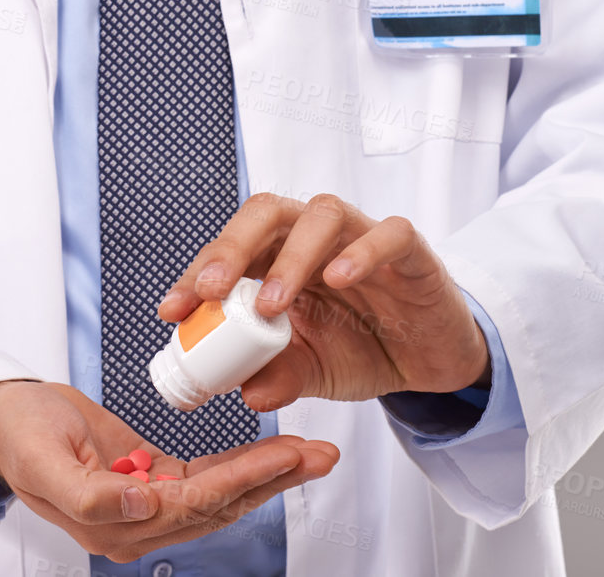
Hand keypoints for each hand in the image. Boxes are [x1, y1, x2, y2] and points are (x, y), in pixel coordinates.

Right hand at [0, 379, 337, 562]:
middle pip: (222, 502)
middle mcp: (137, 523)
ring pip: (222, 492)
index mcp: (112, 524)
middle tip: (322, 454)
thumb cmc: (19, 433)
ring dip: (269, 472)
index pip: (195, 503)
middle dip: (275, 477)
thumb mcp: (43, 460)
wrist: (3, 418)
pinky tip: (273, 451)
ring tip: (313, 452)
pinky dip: (241, 463)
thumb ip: (89, 493)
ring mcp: (147, 505)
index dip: (244, 477)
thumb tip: (141, 505)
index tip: (286, 452)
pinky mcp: (153, 480)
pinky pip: (206, 475)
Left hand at [156, 193, 490, 409]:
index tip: (172, 311)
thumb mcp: (312, 371)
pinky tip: (339, 279)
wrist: (430, 362)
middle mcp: (317, 238)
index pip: (233, 248)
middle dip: (232, 247)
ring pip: (322, 213)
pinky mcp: (411, 251)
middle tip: (211, 292)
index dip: (198, 273)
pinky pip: (389, 233)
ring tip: (271, 306)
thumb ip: (278, 375)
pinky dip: (361, 251)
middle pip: (268, 212)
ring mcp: (364, 236)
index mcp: (282, 258)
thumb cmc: (362, 349)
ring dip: (290, 257)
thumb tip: (244, 392)